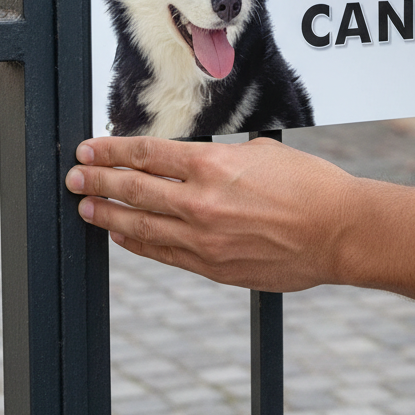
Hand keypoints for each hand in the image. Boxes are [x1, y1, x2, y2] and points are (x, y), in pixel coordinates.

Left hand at [66, 135, 358, 291]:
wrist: (339, 232)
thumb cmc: (310, 186)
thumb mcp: (262, 152)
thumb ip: (220, 159)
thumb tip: (193, 163)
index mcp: (213, 165)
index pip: (147, 154)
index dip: (112, 151)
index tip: (90, 148)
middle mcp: (201, 202)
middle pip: (134, 189)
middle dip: (99, 181)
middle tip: (74, 177)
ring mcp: (204, 239)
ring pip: (141, 225)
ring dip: (109, 214)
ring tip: (86, 208)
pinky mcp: (213, 267)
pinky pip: (164, 253)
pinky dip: (139, 242)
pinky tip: (123, 235)